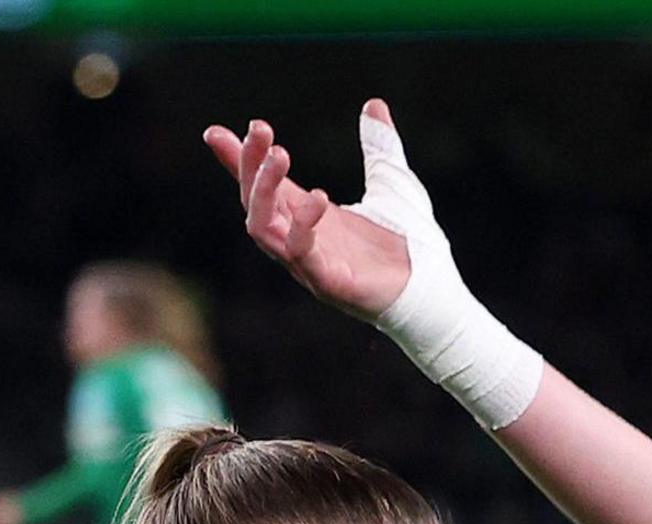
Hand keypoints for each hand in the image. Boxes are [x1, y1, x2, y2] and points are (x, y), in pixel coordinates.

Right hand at [203, 102, 424, 321]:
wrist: (437, 292)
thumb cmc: (414, 245)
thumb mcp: (394, 182)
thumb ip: (380, 146)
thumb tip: (374, 104)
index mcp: (309, 217)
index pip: (262, 185)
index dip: (238, 160)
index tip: (214, 132)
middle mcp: (301, 240)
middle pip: (253, 203)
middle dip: (250, 165)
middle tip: (261, 129)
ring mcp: (311, 264)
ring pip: (262, 228)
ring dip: (264, 190)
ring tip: (280, 154)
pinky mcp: (330, 283)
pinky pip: (301, 254)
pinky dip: (303, 225)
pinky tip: (321, 198)